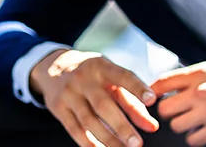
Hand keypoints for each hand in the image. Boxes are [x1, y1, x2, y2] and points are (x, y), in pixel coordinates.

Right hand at [31, 49, 159, 146]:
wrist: (53, 68)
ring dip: (108, 139)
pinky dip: (89, 143)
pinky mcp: (58, 108)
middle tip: (137, 143)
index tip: (152, 100)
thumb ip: (133, 102)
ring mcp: (68, 94)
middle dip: (121, 126)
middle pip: (103, 105)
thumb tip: (152, 127)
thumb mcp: (112, 80)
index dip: (137, 87)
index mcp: (101, 66)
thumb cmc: (93, 76)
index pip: (122, 76)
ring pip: (89, 121)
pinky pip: (75, 129)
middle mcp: (83, 79)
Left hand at [150, 62, 205, 145]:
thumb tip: (164, 85)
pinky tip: (202, 128)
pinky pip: (193, 139)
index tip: (150, 97)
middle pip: (164, 108)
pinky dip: (195, 136)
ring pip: (177, 126)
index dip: (152, 91)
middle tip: (175, 111)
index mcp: (199, 74)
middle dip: (167, 111)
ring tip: (191, 120)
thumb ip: (190, 76)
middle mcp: (201, 92)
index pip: (163, 82)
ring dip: (181, 125)